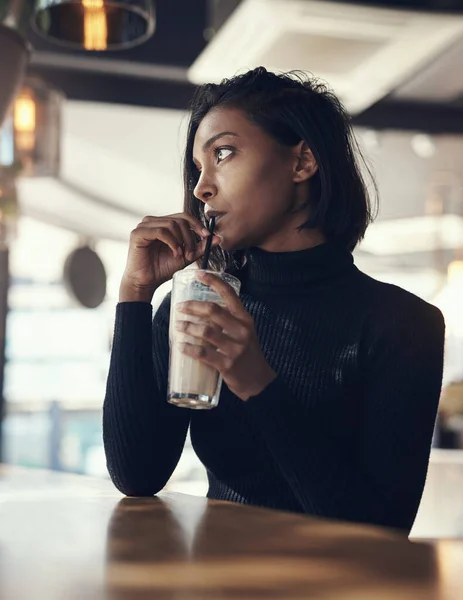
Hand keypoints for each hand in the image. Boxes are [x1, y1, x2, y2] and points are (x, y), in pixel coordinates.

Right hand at [119, 213, 219, 301]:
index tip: (207, 236)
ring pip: (171, 224)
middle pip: (179, 219)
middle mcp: (153, 221)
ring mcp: (144, 225)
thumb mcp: (186, 256)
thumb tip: (218, 238)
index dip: (197, 224)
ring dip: (181, 241)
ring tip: (181, 255)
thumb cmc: (162, 269)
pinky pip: (161, 231)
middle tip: (191, 253)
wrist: (146, 283)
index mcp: (163, 223)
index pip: (183, 216)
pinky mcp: (138, 233)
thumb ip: (200, 246)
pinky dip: (172, 242)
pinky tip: (174, 253)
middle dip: (190, 236)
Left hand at [176, 272, 276, 400]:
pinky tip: (181, 346)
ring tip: (178, 325)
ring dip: (187, 327)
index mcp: (245, 319)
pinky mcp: (227, 365)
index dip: (213, 282)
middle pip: (213, 311)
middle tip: (179, 307)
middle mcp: (242, 331)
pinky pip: (203, 353)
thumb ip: (229, 321)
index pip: (230, 294)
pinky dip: (189, 349)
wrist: (259, 381)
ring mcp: (235, 348)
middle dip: (192, 306)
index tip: (199, 274)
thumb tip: (203, 309)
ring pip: (205, 331)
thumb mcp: (245, 332)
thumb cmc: (248, 354)